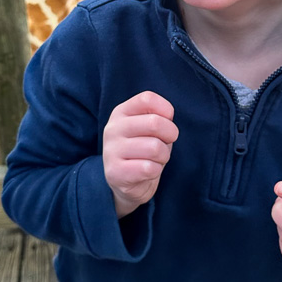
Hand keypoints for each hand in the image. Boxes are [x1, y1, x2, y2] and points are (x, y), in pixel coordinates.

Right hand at [102, 91, 178, 218]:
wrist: (126, 182)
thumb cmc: (143, 149)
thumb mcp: (149, 128)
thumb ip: (158, 117)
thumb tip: (167, 117)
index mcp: (121, 112)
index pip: (147, 99)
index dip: (166, 111)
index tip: (166, 122)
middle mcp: (112, 128)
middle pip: (155, 123)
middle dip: (170, 135)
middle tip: (166, 143)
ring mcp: (111, 150)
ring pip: (155, 148)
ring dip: (163, 156)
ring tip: (155, 159)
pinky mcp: (115, 173)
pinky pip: (149, 168)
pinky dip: (156, 171)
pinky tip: (147, 171)